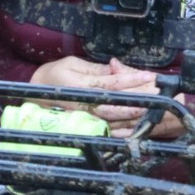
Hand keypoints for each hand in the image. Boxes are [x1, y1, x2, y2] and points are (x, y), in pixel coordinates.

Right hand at [31, 57, 178, 133]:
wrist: (34, 95)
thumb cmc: (53, 75)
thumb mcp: (72, 64)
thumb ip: (96, 69)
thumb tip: (118, 68)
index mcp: (81, 85)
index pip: (112, 83)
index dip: (132, 79)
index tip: (150, 77)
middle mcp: (84, 104)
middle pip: (118, 103)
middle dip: (140, 99)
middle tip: (160, 94)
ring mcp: (86, 118)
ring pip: (116, 119)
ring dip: (137, 114)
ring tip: (156, 108)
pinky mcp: (87, 126)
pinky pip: (108, 130)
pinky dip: (124, 130)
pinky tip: (139, 127)